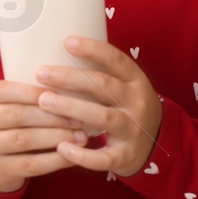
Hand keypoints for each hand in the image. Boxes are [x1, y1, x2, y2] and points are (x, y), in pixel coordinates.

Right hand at [0, 78, 89, 193]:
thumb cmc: (10, 124)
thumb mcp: (9, 103)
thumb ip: (30, 96)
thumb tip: (71, 87)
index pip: (6, 90)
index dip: (34, 92)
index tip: (62, 94)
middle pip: (18, 115)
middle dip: (52, 116)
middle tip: (79, 118)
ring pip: (24, 140)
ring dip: (56, 137)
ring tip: (80, 136)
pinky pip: (30, 165)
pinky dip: (54, 160)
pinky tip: (72, 155)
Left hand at [33, 35, 163, 176]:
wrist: (156, 144)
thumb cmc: (127, 108)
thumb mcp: (125, 86)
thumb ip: (101, 74)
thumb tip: (59, 51)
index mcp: (136, 81)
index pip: (116, 60)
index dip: (93, 49)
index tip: (67, 41)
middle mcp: (137, 103)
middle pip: (104, 85)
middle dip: (71, 78)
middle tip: (41, 73)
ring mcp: (133, 130)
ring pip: (102, 117)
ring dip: (71, 108)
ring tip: (43, 101)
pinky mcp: (125, 156)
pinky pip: (103, 157)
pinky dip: (82, 154)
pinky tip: (61, 148)